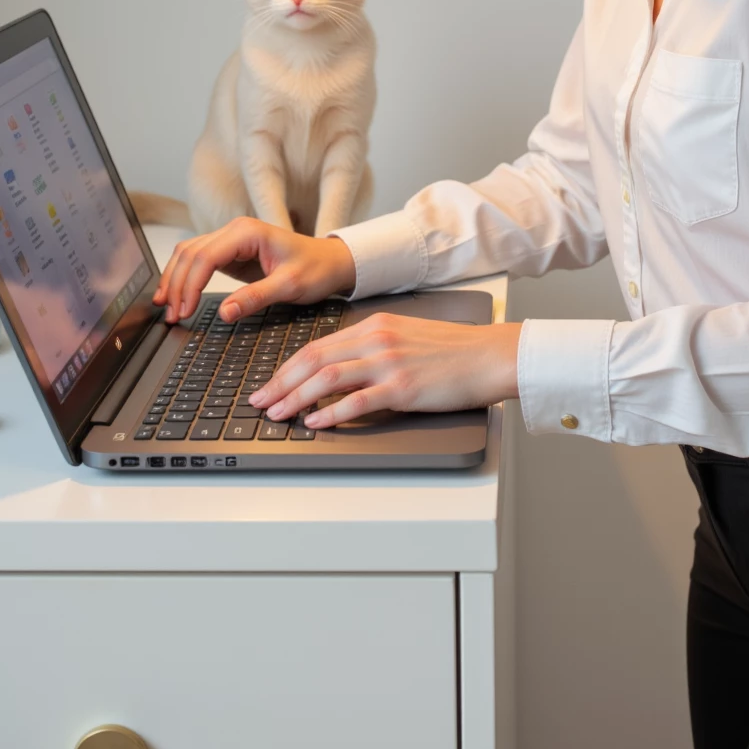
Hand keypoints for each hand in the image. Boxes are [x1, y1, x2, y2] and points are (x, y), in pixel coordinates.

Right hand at [152, 218, 355, 322]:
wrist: (331, 262)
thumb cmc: (316, 269)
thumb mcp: (290, 286)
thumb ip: (256, 297)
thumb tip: (225, 312)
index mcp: (248, 232)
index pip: (205, 257)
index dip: (190, 285)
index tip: (184, 310)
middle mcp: (235, 230)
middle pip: (190, 254)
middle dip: (176, 285)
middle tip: (171, 315)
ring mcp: (230, 240)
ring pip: (189, 255)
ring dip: (175, 280)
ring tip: (166, 308)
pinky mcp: (230, 252)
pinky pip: (198, 261)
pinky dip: (184, 277)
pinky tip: (176, 295)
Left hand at [248, 312, 523, 427]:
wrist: (488, 355)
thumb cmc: (453, 350)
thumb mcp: (406, 335)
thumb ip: (373, 347)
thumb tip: (341, 368)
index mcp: (374, 326)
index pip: (317, 346)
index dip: (287, 367)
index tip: (270, 383)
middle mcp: (376, 340)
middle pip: (313, 360)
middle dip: (280, 383)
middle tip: (260, 401)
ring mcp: (388, 363)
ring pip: (327, 378)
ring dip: (296, 398)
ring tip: (278, 414)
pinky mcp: (402, 388)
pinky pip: (357, 401)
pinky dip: (331, 412)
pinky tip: (316, 422)